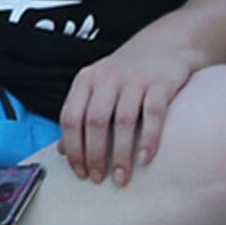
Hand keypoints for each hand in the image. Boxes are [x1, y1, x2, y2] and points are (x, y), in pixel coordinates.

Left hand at [57, 40, 199, 183]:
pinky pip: (153, 115)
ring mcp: (134, 80)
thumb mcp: (96, 88)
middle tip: (99, 179)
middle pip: (94, 122)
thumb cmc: (125, 76)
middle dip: (94, 155)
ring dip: (120, 153)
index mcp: (85, 80)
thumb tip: (62, 150)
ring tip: (121, 177)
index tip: (79, 171)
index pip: (70, 117)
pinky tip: (146, 159)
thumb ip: (80, 114)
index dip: (72, 147)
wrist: (164, 45)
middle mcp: (106, 79)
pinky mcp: (160, 84)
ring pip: (123, 122)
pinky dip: (149, 139)